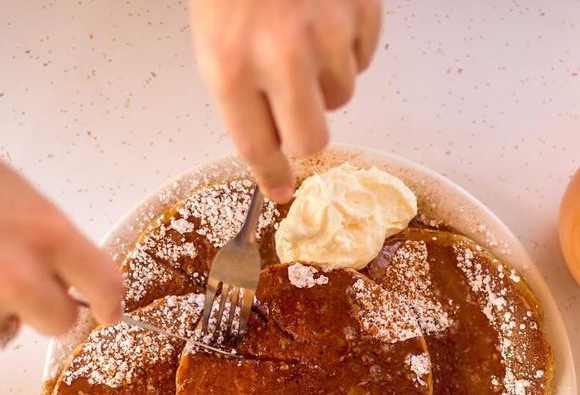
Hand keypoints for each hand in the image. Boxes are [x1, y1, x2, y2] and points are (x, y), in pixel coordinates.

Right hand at [0, 130, 123, 345]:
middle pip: (59, 323)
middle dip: (43, 306)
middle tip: (12, 277)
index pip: (106, 287)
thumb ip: (50, 240)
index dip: (109, 303)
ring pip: (3, 329)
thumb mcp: (13, 194)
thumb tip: (73, 276)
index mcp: (47, 235)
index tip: (106, 312)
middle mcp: (18, 278)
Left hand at [190, 0, 381, 201]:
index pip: (257, 147)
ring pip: (342, 95)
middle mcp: (281, 56)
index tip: (280, 191)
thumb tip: (277, 148)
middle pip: (311, 139)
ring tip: (304, 38)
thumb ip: (243, 99)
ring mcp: (327, 32)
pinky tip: (326, 18)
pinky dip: (348, 48)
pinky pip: (364, 58)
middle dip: (304, 135)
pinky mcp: (361, 10)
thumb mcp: (215, 42)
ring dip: (325, 80)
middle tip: (297, 115)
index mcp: (231, 67)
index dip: (272, 176)